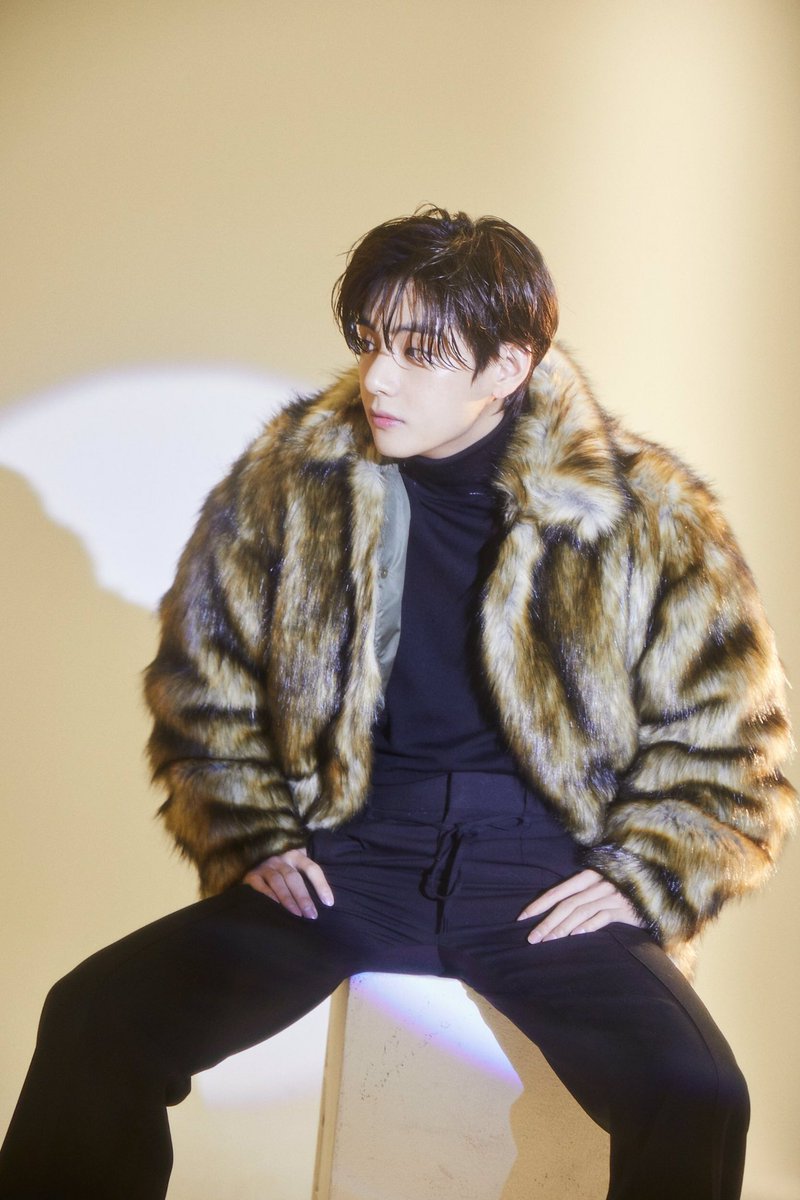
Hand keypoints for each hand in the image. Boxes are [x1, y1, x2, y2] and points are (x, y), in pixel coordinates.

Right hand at [243, 848, 333, 918]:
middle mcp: (280, 859)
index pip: (312, 868)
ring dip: (288, 899)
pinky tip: (276, 909)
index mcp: (295, 856)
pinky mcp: (251, 876)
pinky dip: (269, 897)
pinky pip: (261, 887)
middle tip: (312, 915)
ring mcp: (265, 866)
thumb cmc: (282, 875)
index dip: (321, 885)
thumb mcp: (295, 870)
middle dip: (303, 897)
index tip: (329, 903)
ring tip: (297, 915)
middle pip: (294, 877)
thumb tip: (326, 901)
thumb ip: (308, 879)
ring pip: (278, 881)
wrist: (253, 867)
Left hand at [517, 868, 644, 943]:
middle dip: (546, 922)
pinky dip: (587, 926)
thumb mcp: (602, 882)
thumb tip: (559, 910)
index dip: (539, 904)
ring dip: (561, 928)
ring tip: (547, 941)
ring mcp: (610, 895)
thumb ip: (584, 891)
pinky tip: (575, 936)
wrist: (657, 882)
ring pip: (580, 912)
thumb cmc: (624, 884)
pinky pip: (601, 918)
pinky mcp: (624, 908)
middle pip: (566, 904)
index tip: (522, 917)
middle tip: (531, 938)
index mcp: (589, 875)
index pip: (558, 891)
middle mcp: (597, 883)